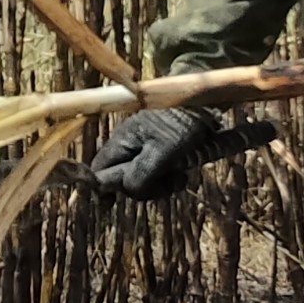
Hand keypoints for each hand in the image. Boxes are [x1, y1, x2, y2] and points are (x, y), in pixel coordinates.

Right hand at [89, 106, 223, 200]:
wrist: (205, 99)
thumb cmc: (181, 122)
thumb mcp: (161, 151)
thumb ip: (140, 174)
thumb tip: (126, 191)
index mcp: (121, 142)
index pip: (98, 171)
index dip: (103, 188)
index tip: (113, 202)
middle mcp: (128, 145)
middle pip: (122, 179)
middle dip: (142, 189)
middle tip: (165, 186)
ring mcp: (145, 147)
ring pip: (142, 178)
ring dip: (160, 185)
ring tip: (180, 178)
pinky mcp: (161, 149)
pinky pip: (158, 172)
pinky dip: (170, 178)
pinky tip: (184, 174)